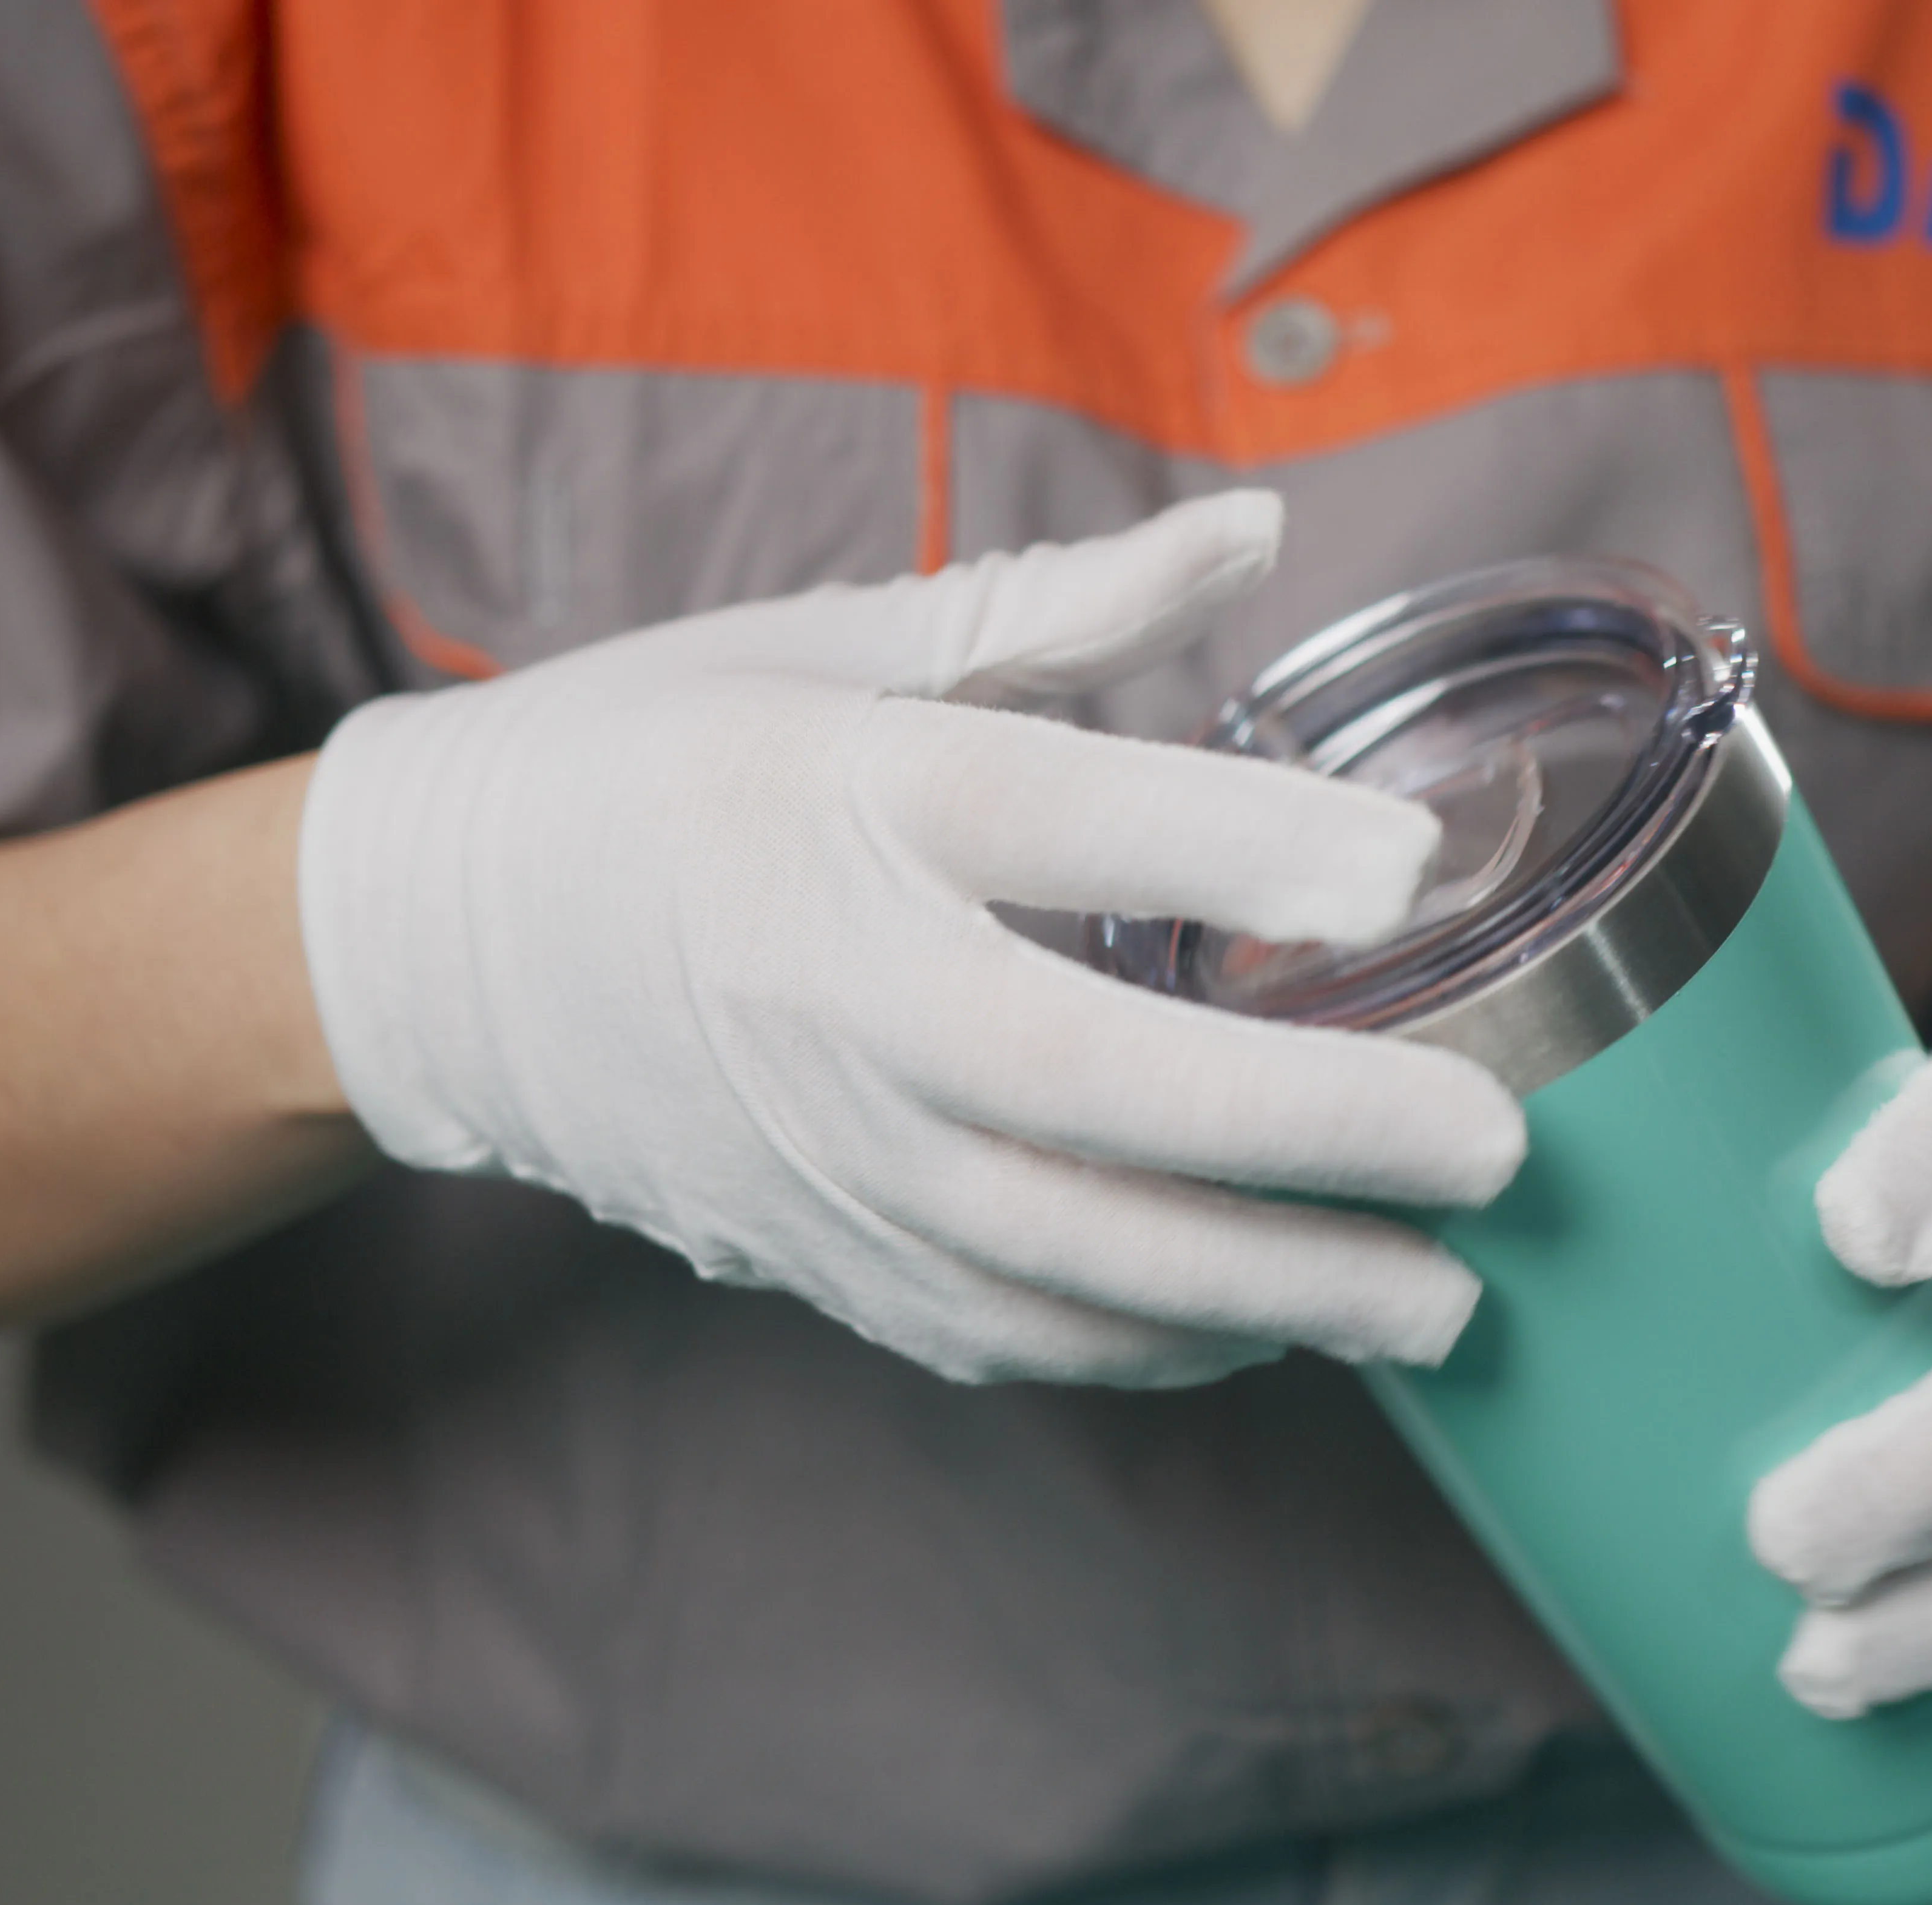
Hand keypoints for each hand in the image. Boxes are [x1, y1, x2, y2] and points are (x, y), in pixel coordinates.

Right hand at [295, 493, 1525, 1386]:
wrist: (432, 947)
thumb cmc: (652, 763)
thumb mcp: (830, 642)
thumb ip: (1062, 607)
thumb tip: (1258, 532)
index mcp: (846, 796)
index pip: (1074, 820)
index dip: (1258, 848)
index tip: (1416, 874)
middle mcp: (838, 986)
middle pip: (1102, 1089)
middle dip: (1319, 1137)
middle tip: (1499, 1159)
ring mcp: (821, 1147)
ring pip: (1072, 1257)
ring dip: (1273, 1292)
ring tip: (1440, 1304)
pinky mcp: (811, 1251)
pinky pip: (1005, 1326)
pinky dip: (1152, 1345)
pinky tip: (1270, 1328)